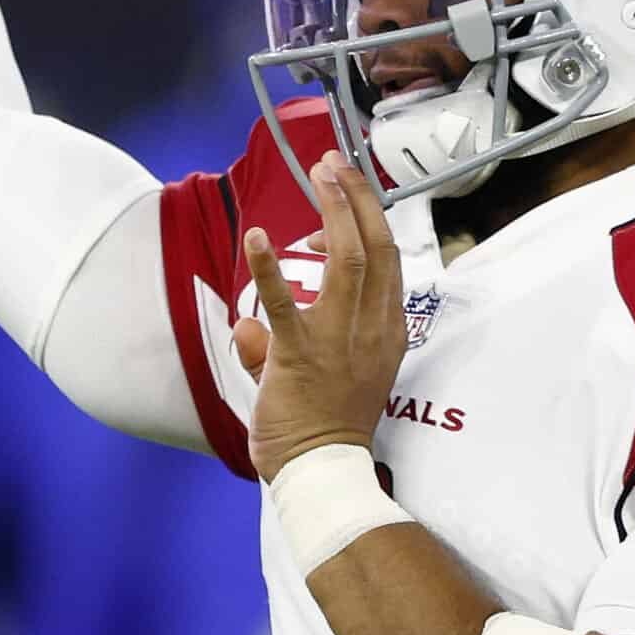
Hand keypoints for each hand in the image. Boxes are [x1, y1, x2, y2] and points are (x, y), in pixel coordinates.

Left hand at [234, 150, 407, 481]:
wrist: (320, 470)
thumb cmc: (322, 428)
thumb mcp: (319, 378)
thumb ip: (276, 347)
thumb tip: (247, 327)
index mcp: (385, 330)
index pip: (388, 260)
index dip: (370, 218)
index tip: (350, 187)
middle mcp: (371, 327)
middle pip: (376, 247)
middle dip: (357, 198)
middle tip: (335, 164)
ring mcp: (339, 339)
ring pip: (349, 260)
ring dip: (335, 211)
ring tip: (320, 174)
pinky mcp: (301, 354)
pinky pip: (286, 304)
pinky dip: (270, 269)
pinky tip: (257, 237)